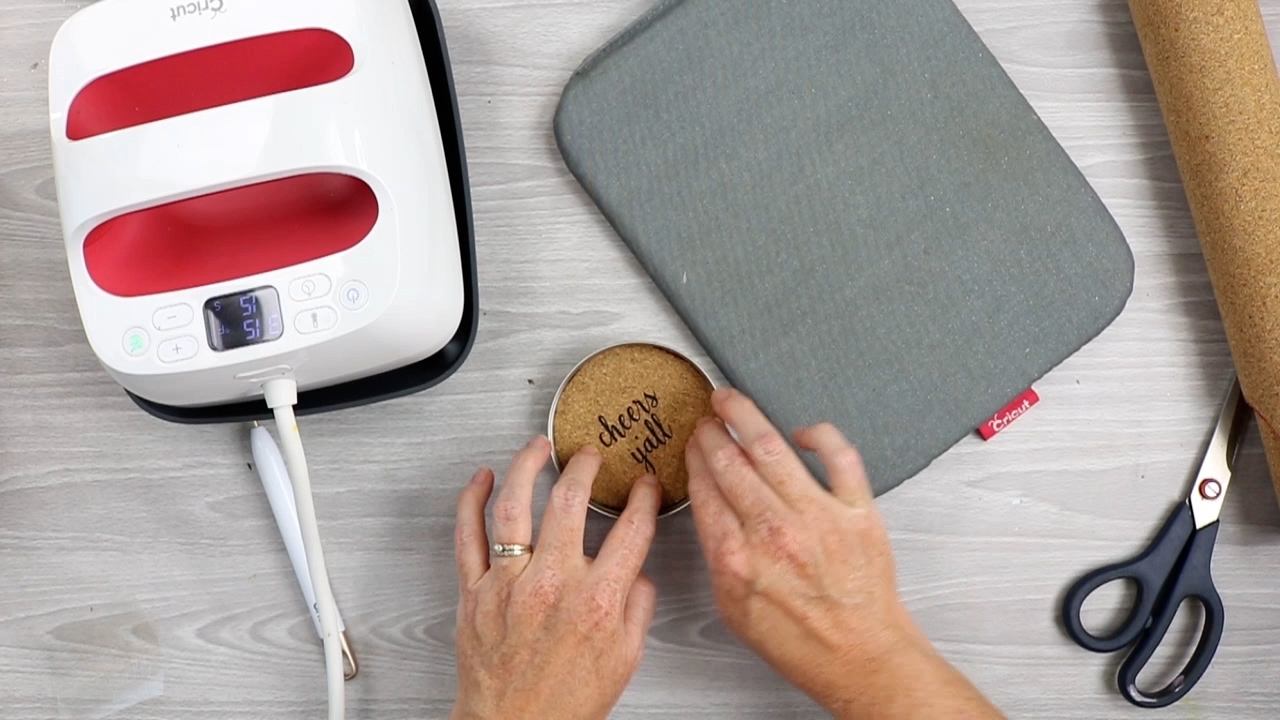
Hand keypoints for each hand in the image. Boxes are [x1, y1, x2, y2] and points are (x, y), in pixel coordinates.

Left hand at [452, 437, 661, 719]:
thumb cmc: (564, 702)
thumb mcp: (625, 659)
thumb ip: (637, 608)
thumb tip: (638, 572)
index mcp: (596, 599)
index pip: (630, 529)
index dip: (643, 498)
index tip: (644, 486)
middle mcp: (552, 582)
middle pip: (570, 501)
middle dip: (585, 467)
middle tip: (590, 455)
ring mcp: (509, 582)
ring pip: (515, 505)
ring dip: (527, 465)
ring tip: (538, 447)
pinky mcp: (475, 590)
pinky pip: (467, 534)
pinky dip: (473, 500)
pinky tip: (484, 479)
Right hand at [687, 388, 1002, 718]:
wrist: (861, 657)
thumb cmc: (802, 641)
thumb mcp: (734, 608)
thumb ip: (719, 557)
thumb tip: (712, 512)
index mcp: (736, 558)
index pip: (705, 490)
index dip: (694, 459)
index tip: (691, 445)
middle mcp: (773, 532)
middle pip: (730, 463)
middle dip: (712, 434)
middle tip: (706, 418)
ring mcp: (817, 517)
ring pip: (771, 448)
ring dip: (745, 417)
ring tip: (731, 401)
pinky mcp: (858, 511)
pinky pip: (839, 456)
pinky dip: (819, 435)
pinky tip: (803, 431)